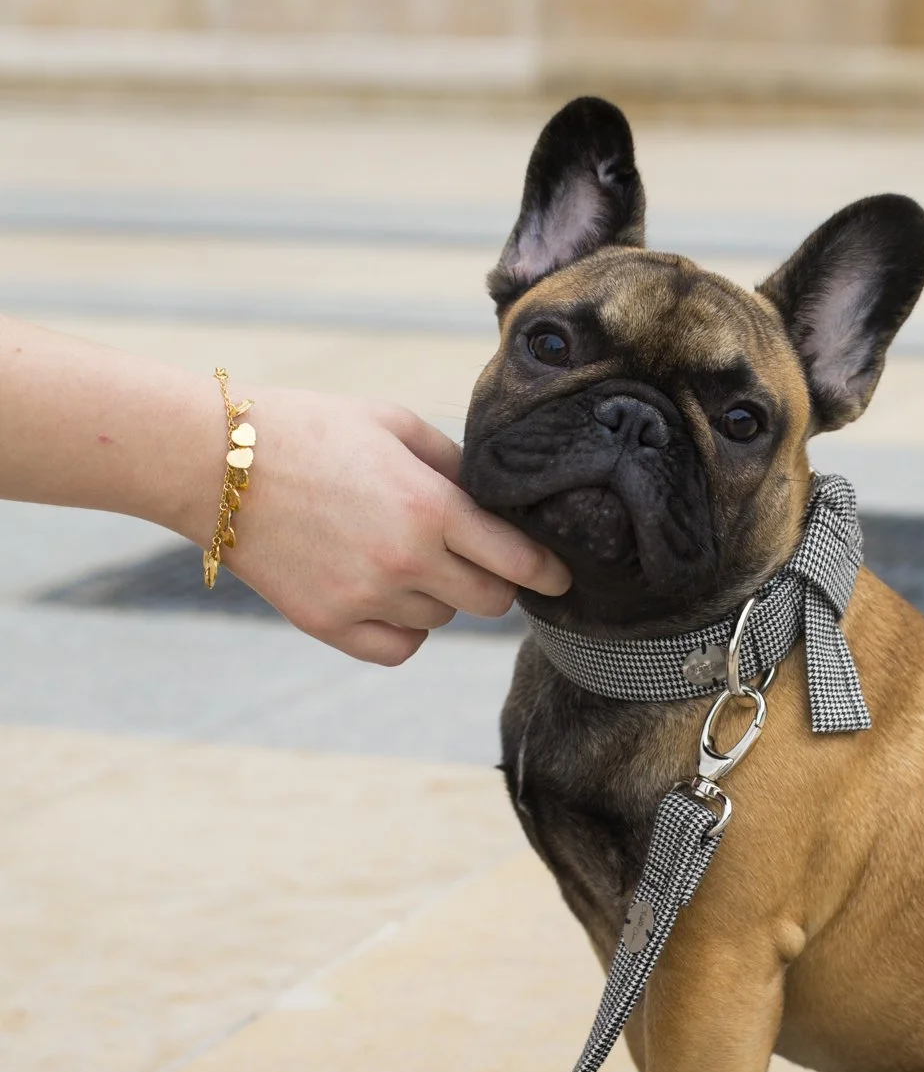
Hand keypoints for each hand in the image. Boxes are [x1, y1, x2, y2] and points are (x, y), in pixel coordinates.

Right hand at [226, 389, 569, 664]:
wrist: (214, 461)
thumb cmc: (308, 428)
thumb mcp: (393, 424)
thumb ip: (453, 466)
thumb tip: (496, 503)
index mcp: (431, 507)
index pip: (519, 561)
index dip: (547, 572)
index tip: (560, 578)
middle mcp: (406, 560)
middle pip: (490, 603)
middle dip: (495, 584)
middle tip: (477, 563)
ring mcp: (366, 597)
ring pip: (441, 621)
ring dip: (438, 598)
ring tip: (402, 556)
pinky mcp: (328, 623)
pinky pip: (398, 648)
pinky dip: (404, 630)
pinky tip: (388, 597)